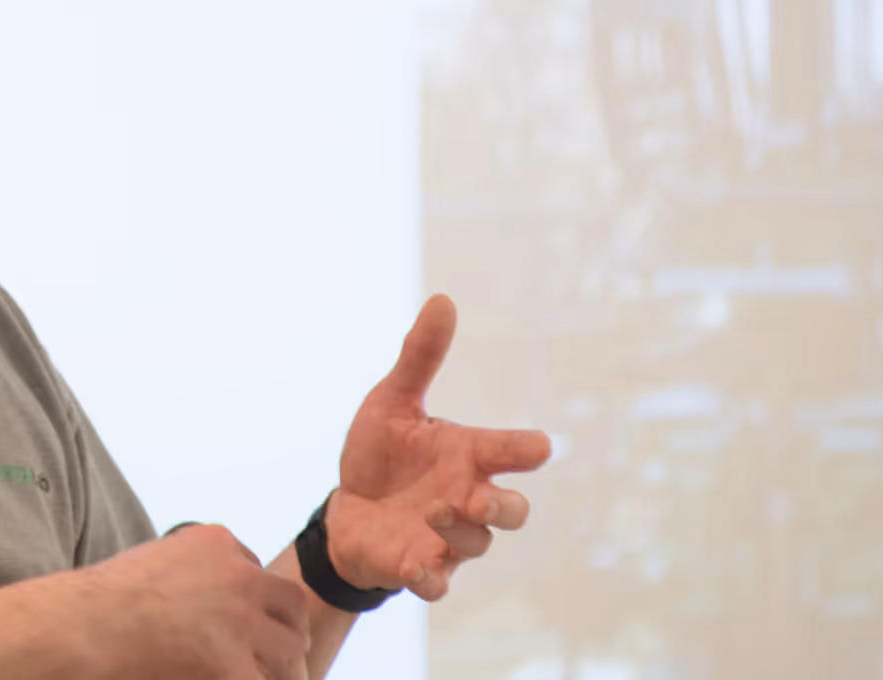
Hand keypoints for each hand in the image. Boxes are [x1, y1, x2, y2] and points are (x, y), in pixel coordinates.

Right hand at [82, 523, 311, 679]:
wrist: (84, 625)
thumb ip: (185, 570)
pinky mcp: (231, 665)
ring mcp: (240, 620)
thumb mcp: (150, 561)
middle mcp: (239, 576)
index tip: (243, 617)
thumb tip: (195, 600)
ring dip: (282, 665)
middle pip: (288, 602)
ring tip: (278, 677)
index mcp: (216, 542)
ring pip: (291, 647)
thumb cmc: (100, 600)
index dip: (252, 598)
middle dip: (285, 626)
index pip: (255, 568)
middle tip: (282, 649)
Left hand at [327, 294, 550, 601]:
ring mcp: (446, 538)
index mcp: (466, 455)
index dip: (525, 449)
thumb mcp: (391, 402)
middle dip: (504, 506)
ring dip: (459, 531)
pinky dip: (431, 578)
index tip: (537, 446)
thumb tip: (443, 300)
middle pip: (512, 511)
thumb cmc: (379, 456)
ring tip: (434, 511)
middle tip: (479, 496)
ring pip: (476, 544)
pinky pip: (437, 582)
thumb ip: (419, 358)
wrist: (345, 511)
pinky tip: (419, 569)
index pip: (509, 451)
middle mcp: (466, 498)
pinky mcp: (418, 567)